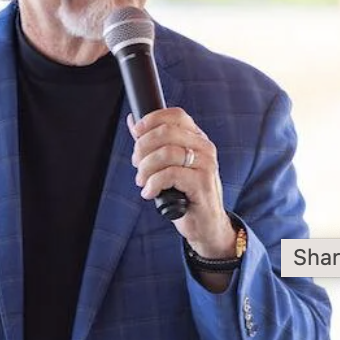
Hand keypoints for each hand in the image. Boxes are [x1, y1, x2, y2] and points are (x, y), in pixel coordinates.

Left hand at [128, 108, 235, 257]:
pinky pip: (170, 174)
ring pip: (165, 153)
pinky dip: (153, 184)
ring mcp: (206, 164)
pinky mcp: (202, 183)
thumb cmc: (185, 194)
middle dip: (143, 147)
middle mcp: (204, 147)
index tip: (136, 133)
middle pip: (166, 132)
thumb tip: (132, 122)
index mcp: (197, 139)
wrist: (205, 224)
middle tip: (137, 164)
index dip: (152, 120)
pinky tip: (149, 193)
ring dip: (145, 168)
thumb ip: (152, 144)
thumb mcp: (168, 166)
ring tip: (142, 182)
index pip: (176, 115)